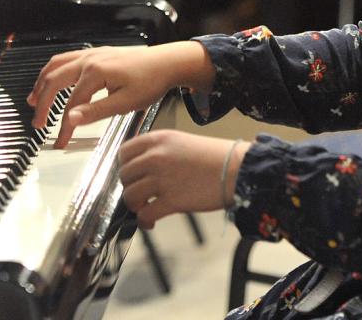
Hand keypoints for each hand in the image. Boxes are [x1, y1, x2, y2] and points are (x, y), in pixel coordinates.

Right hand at [27, 41, 214, 147]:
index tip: (60, 143)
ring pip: (56, 65)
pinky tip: (53, 80)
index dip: (62, 127)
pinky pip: (66, 58)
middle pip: (54, 80)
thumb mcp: (125, 103)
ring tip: (33, 101)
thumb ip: (95, 112)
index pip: (70, 105)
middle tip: (38, 125)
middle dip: (42, 103)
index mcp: (96, 72)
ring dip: (42, 82)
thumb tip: (69, 120)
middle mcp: (90, 59)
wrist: (167, 62)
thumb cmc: (150, 81)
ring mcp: (92, 53)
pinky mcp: (97, 52)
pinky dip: (54, 71)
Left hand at [119, 130, 250, 228]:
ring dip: (136, 205)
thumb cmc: (215, 156)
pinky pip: (144, 214)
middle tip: (143, 193)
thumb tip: (142, 169)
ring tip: (147, 207)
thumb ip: (160, 151)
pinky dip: (144, 221)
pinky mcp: (172, 200)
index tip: (132, 174)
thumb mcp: (182, 142)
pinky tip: (152, 221)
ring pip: (130, 196)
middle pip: (124, 175)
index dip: (125, 166)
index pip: (124, 151)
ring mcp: (163, 178)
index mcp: (159, 139)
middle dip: (131, 186)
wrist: (237, 168)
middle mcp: (156, 156)